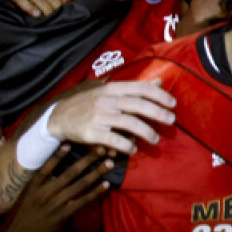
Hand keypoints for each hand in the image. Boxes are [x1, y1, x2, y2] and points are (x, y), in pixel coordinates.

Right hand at [0, 144, 113, 231]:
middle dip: (87, 159)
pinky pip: (82, 201)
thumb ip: (39, 182)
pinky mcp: (62, 215)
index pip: (47, 166)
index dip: (58, 155)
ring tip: (109, 163)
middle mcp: (45, 192)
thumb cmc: (20, 213)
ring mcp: (55, 204)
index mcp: (33, 186)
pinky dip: (94, 192)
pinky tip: (105, 185)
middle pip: (69, 172)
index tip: (70, 143)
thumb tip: (54, 168)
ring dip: (96, 173)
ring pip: (79, 185)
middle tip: (102, 148)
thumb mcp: (25, 194)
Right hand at [48, 79, 176, 154]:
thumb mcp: (110, 91)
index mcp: (113, 88)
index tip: (172, 103)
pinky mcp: (91, 133)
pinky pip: (114, 140)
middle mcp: (107, 100)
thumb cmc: (89, 103)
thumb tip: (159, 82)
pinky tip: (133, 150)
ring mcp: (99, 116)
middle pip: (138, 105)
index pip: (140, 88)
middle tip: (171, 121)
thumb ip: (135, 88)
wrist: (58, 117)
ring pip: (129, 123)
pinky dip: (126, 146)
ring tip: (155, 139)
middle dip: (158, 112)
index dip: (159, 95)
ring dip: (146, 132)